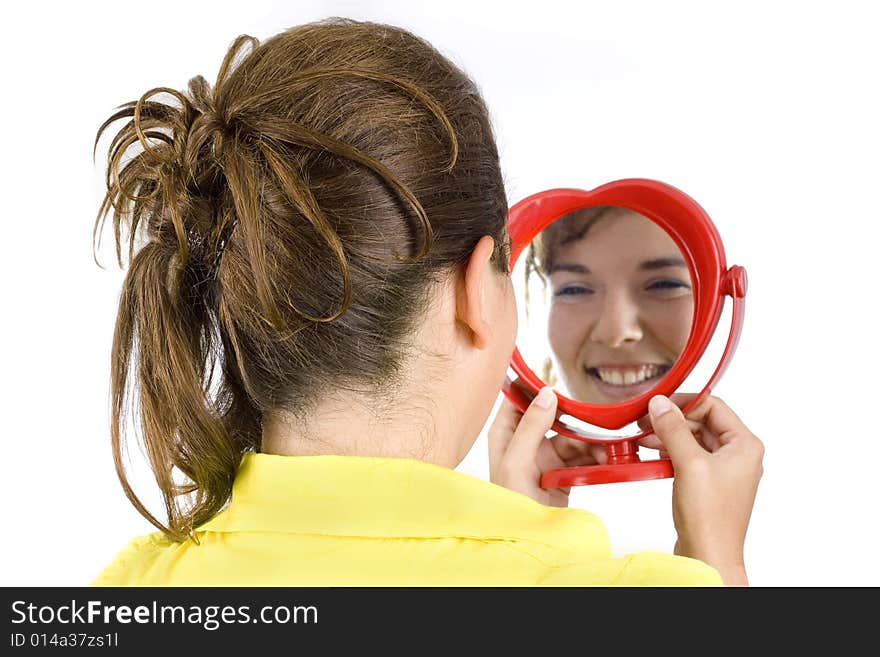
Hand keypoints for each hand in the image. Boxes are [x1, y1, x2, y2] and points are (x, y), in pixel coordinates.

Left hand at [488, 386, 605, 506]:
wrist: (525, 541)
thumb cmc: (509, 504)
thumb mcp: (516, 462)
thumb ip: (531, 427)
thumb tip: (547, 393)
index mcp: (505, 434)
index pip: (518, 399)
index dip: (537, 387)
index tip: (560, 381)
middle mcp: (524, 442)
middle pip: (553, 416)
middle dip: (575, 416)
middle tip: (595, 417)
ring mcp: (544, 458)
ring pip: (572, 437)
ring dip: (590, 440)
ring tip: (607, 446)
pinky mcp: (562, 474)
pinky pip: (582, 457)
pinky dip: (595, 456)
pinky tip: (607, 459)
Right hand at [640, 393, 763, 585]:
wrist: (708, 555)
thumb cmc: (710, 518)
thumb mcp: (689, 463)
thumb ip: (673, 429)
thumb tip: (660, 404)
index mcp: (745, 445)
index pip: (713, 406)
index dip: (684, 402)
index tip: (658, 404)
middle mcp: (738, 455)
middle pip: (702, 421)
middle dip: (672, 420)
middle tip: (645, 422)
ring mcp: (724, 470)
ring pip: (693, 439)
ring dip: (668, 436)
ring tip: (644, 438)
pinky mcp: (708, 483)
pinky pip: (689, 456)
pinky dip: (670, 452)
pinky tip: (653, 454)